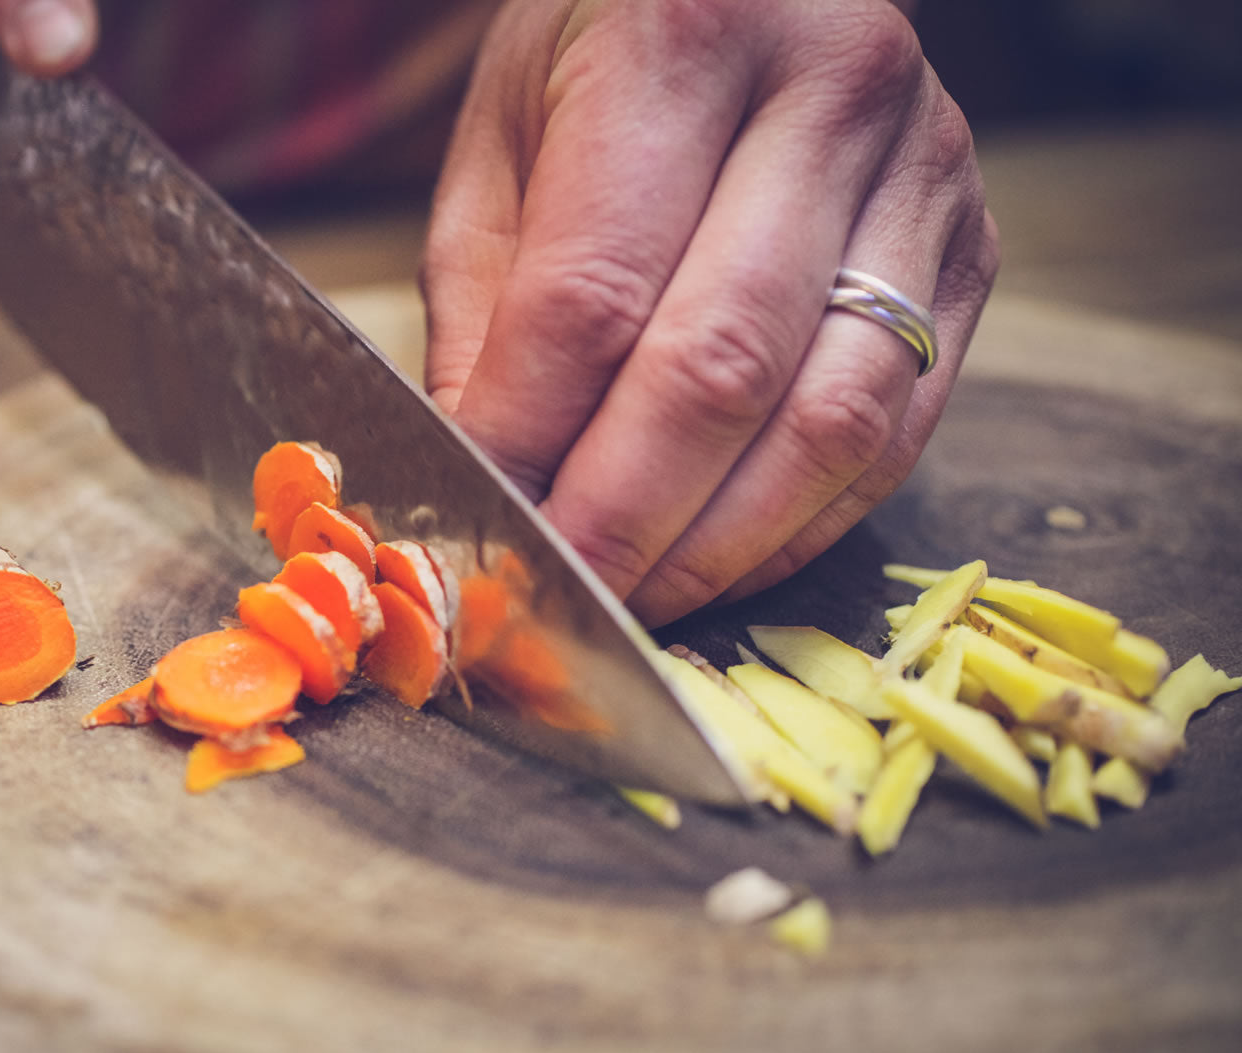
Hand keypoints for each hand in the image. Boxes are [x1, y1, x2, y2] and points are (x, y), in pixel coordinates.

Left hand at [422, 0, 998, 626]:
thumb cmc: (600, 50)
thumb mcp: (501, 144)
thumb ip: (486, 314)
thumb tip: (492, 486)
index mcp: (688, 34)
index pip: (593, 294)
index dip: (528, 438)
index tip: (477, 524)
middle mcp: (835, 94)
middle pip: (719, 371)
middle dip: (620, 519)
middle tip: (549, 596)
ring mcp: (928, 178)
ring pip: (827, 423)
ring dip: (715, 546)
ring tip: (630, 597)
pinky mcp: (974, 256)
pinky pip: (892, 435)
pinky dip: (797, 526)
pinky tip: (718, 559)